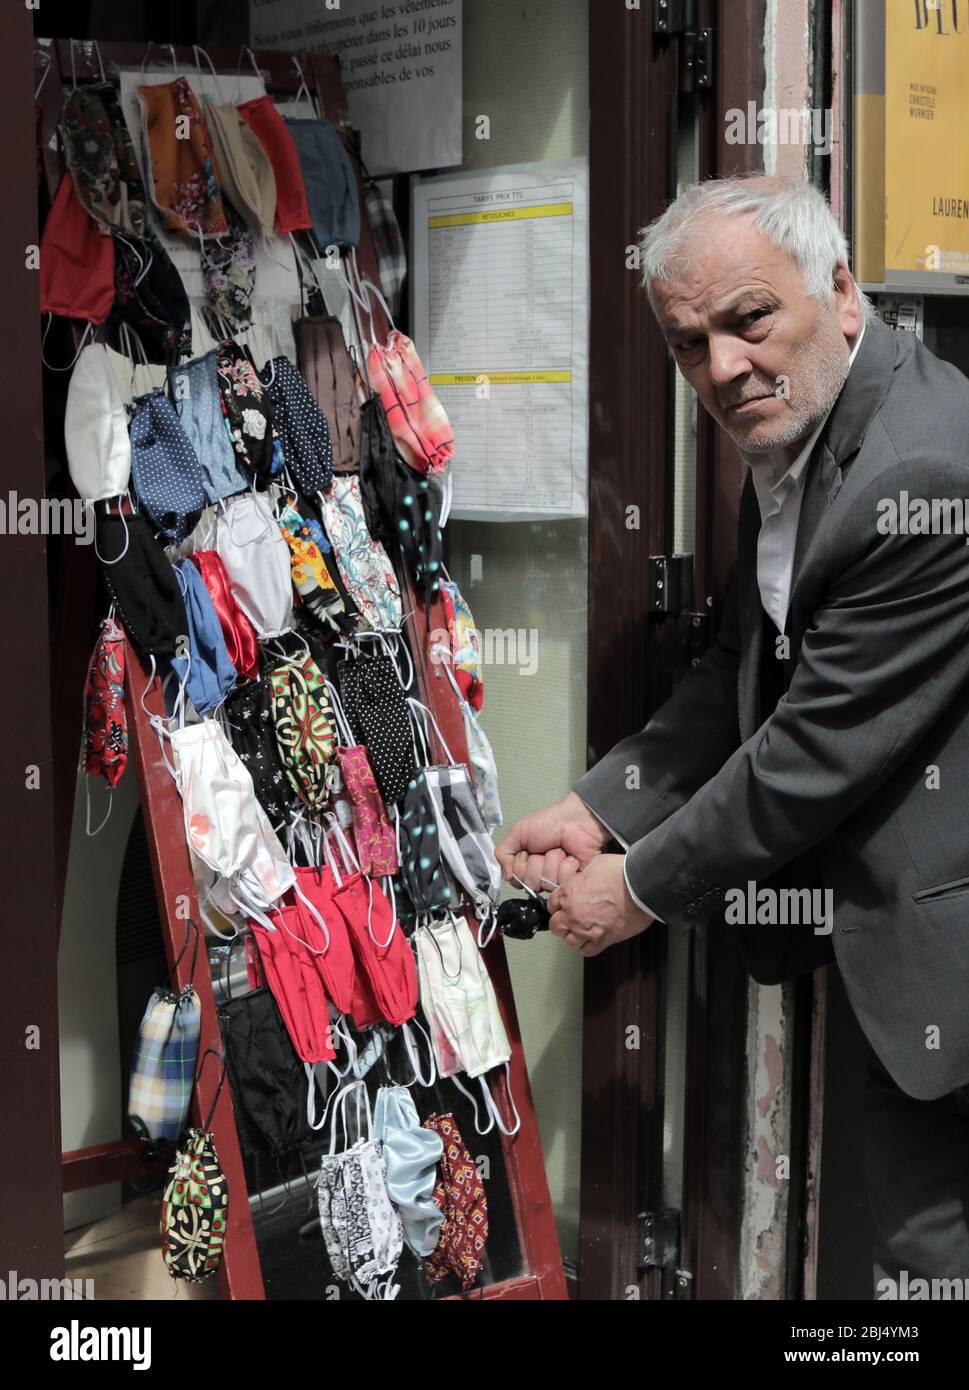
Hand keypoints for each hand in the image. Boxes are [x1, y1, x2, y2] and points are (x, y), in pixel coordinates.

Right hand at [495, 791, 611, 891]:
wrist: (577, 820)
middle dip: (536, 863)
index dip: (520, 866)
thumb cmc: (550, 822)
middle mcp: (540, 874)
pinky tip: (570, 857)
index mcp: (526, 864)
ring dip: (552, 862)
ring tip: (559, 850)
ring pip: (546, 883)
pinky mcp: (571, 882)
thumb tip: (506, 876)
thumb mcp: (518, 832)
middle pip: (530, 883)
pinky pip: (563, 884)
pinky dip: (566, 867)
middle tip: (544, 849)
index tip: (527, 851)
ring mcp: (556, 878)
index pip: (515, 879)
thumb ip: (503, 852)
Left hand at [547, 854, 656, 956]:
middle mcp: (573, 914)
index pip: (551, 905)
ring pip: (569, 942)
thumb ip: (584, 876)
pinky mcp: (603, 940)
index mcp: (568, 893)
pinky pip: (587, 951)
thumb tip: (585, 878)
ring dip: (573, 937)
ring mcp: (586, 929)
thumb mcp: (594, 864)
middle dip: (561, 923)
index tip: (563, 906)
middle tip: (569, 920)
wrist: (640, 886)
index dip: (558, 905)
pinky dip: (588, 947)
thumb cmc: (620, 873)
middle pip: (556, 926)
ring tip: (579, 932)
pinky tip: (591, 940)